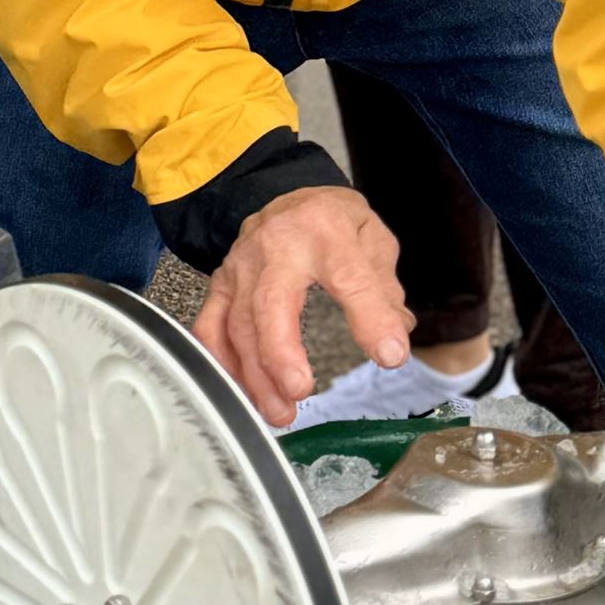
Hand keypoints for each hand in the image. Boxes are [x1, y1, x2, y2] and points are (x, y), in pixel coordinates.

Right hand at [191, 185, 413, 427]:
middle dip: (280, 351)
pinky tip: (239, 390)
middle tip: (298, 391)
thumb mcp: (371, 238)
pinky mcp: (221, 283)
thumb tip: (394, 338)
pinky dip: (219, 361)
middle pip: (269, 302)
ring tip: (279, 411)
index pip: (350, 277)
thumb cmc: (330, 220)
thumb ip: (383, 289)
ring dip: (254, 372)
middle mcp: (276, 246)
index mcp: (325, 231)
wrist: (284, 193)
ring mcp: (241, 265)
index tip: (389, 354)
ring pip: (237, 322)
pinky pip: (210, 324)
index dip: (370, 318)